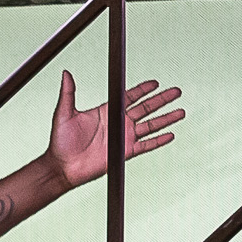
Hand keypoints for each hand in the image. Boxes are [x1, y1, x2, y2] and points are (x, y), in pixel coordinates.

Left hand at [45, 68, 184, 189]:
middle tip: (176, 91)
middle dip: (162, 100)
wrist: (62, 167)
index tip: (155, 83)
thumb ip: (68, 93)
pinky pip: (146, 145)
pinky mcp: (125, 152)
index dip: (142, 89)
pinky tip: (171, 134)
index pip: (129, 96)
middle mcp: (118, 123)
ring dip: (166, 118)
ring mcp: (123, 137)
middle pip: (146, 108)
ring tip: (181, 112)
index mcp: (106, 111)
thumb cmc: (60, 142)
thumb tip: (66, 74)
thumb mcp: (64, 113)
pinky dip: (159, 140)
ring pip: (150, 125)